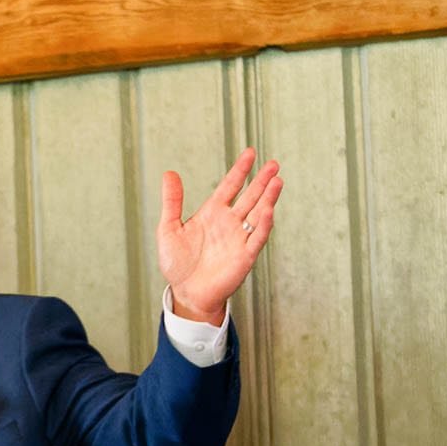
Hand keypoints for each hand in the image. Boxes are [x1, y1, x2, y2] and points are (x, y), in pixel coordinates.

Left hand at [157, 148, 282, 324]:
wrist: (185, 293)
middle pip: (249, 197)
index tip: (251, 153)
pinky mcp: (245, 256)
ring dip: (268, 198)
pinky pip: (257, 238)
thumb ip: (172, 201)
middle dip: (261, 181)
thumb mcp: (169, 228)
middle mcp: (229, 222)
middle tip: (273, 164)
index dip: (240, 170)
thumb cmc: (177, 263)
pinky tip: (268, 209)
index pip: (230, 186)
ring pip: (258, 214)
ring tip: (277, 180)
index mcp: (212, 213)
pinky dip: (264, 224)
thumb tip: (169, 173)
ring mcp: (239, 238)